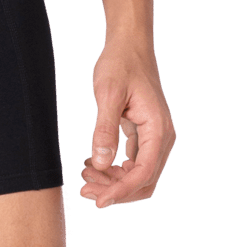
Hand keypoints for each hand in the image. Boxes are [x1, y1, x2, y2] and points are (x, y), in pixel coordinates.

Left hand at [79, 40, 175, 208]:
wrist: (129, 45)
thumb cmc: (120, 64)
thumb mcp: (109, 94)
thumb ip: (105, 129)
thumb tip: (101, 164)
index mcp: (159, 131)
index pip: (144, 174)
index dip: (122, 191)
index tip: (99, 200)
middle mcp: (162, 138)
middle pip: (143, 180)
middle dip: (116, 190)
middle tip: (85, 189)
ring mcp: (154, 137)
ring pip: (138, 173)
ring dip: (113, 181)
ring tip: (84, 175)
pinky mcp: (144, 134)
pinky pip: (133, 161)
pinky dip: (115, 168)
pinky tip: (93, 164)